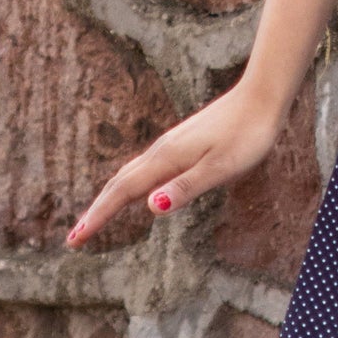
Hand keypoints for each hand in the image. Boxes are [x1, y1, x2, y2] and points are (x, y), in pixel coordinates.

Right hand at [65, 81, 282, 248]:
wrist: (263, 97)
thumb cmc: (247, 135)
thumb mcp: (222, 168)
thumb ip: (187, 187)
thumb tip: (150, 208)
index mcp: (167, 159)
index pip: (123, 192)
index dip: (98, 217)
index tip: (75, 240)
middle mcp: (162, 150)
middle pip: (119, 183)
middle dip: (97, 210)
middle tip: (75, 237)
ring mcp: (171, 144)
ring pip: (131, 173)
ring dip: (110, 197)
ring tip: (96, 217)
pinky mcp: (183, 142)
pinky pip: (145, 167)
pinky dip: (130, 184)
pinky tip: (137, 190)